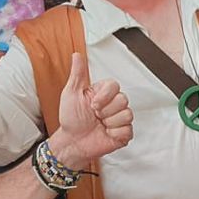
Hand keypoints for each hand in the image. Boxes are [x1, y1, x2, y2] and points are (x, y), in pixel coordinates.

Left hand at [48, 50, 132, 168]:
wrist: (72, 142)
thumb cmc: (70, 119)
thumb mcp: (71, 94)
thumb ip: (77, 74)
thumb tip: (77, 56)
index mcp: (103, 93)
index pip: (115, 86)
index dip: (104, 96)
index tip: (93, 104)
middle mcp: (113, 105)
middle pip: (123, 100)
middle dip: (105, 110)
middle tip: (95, 116)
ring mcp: (119, 119)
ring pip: (127, 115)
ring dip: (109, 122)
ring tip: (100, 125)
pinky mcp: (123, 134)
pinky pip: (128, 130)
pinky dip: (114, 133)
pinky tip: (106, 133)